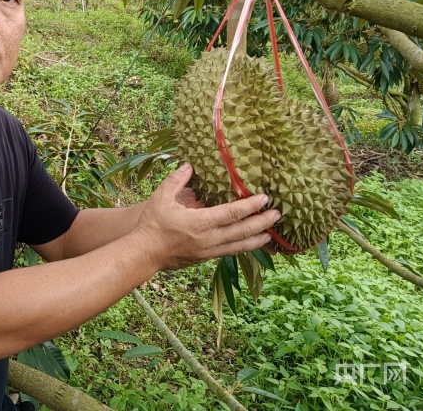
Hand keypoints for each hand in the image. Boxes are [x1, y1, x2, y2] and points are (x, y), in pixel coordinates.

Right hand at [132, 163, 279, 270]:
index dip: (250, 206)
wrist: (145, 253)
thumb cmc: (152, 224)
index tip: (264, 198)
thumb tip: (190, 165)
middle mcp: (209, 238)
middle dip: (262, 222)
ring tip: (271, 234)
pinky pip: (230, 252)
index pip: (232, 213)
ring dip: (257, 239)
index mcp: (200, 222)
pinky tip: (250, 244)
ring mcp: (209, 251)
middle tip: (278, 214)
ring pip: (240, 246)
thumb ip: (177, 179)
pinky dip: (244, 247)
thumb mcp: (161, 197)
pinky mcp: (206, 258)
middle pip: (243, 231)